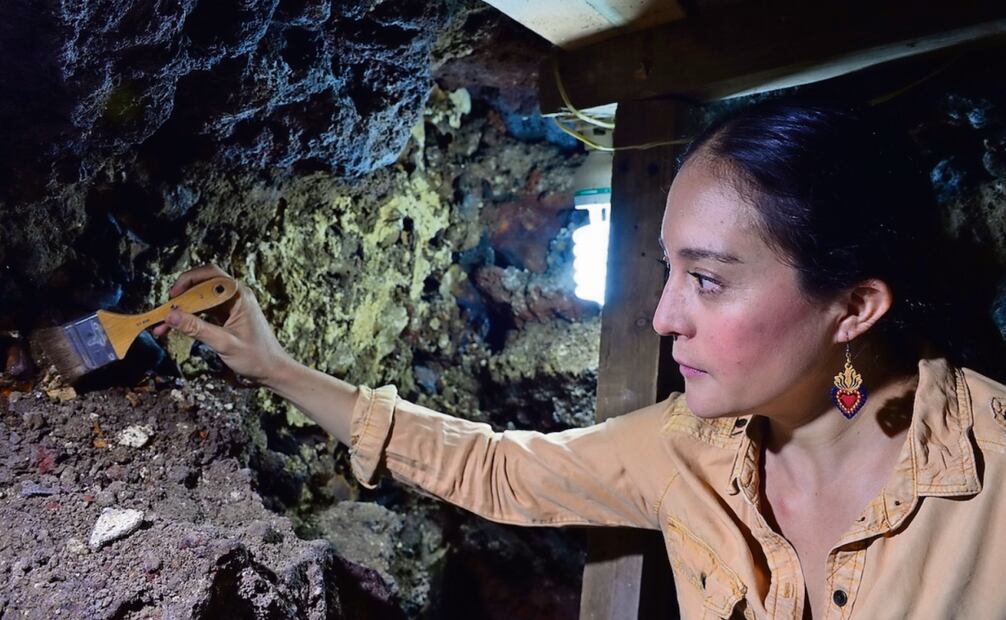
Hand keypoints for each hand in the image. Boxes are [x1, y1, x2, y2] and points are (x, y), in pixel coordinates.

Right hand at [152, 264, 291, 385]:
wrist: (273, 370)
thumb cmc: (256, 357)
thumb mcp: (224, 343)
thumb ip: (197, 329)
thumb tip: (170, 316)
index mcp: (239, 295)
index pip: (210, 274)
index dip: (188, 280)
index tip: (173, 295)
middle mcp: (235, 296)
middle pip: (202, 286)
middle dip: (181, 298)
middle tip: (164, 313)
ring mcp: (231, 306)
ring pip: (200, 299)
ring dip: (182, 310)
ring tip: (164, 325)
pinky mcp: (227, 317)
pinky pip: (204, 311)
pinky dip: (189, 318)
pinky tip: (175, 329)